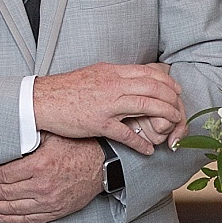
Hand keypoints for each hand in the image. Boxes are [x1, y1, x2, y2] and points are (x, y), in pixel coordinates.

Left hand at [0, 134, 104, 222]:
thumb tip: (6, 135)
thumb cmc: (80, 147)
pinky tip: (2, 217)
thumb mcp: (52, 135)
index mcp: (39, 166)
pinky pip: (31, 218)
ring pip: (15, 208)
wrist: (103, 164)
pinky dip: (13, 219)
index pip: (4, 175)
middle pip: (5, 193)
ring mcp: (50, 201)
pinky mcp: (57, 210)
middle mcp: (43, 186)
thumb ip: (29, 137)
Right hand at [32, 63, 185, 153]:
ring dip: (165, 117)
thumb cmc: (68, 88)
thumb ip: (115, 76)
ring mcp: (108, 104)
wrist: (43, 99)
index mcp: (114, 72)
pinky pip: (126, 134)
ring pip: (147, 107)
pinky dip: (140, 143)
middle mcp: (114, 85)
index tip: (176, 90)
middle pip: (154, 88)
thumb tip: (131, 77)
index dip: (168, 82)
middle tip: (179, 110)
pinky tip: (148, 150)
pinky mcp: (100, 123)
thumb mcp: (95, 74)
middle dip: (172, 100)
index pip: (150, 73)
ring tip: (172, 127)